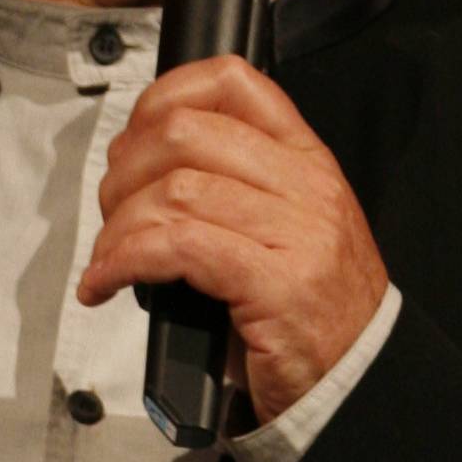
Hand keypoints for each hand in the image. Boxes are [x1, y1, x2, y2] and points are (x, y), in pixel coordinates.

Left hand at [75, 55, 386, 423]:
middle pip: (185, 133)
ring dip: (117, 226)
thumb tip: (145, 166)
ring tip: (107, 259)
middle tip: (111, 213)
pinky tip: (105, 283)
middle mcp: (306, 185)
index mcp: (307, 159)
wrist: (357, 378)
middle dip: (124, 170)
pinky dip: (123, 262)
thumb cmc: (307, 310)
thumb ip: (236, 185)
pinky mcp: (276, 285)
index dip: (162, 98)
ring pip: (174, 192)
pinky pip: (176, 248)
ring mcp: (297, 233)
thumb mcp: (287, 228)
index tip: (130, 141)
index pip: (233, 82)